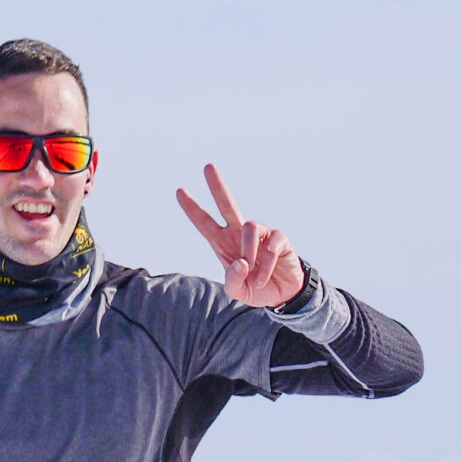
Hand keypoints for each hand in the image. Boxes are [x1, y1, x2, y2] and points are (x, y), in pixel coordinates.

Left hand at [176, 164, 304, 307]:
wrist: (283, 295)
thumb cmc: (256, 288)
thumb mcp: (238, 291)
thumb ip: (232, 280)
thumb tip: (241, 262)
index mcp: (224, 243)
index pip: (205, 223)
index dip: (192, 209)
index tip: (179, 191)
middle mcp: (239, 233)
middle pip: (227, 204)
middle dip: (217, 186)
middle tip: (208, 166)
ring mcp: (261, 233)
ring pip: (248, 226)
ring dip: (248, 251)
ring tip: (252, 274)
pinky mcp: (279, 239)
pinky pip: (270, 244)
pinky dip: (265, 264)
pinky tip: (264, 277)